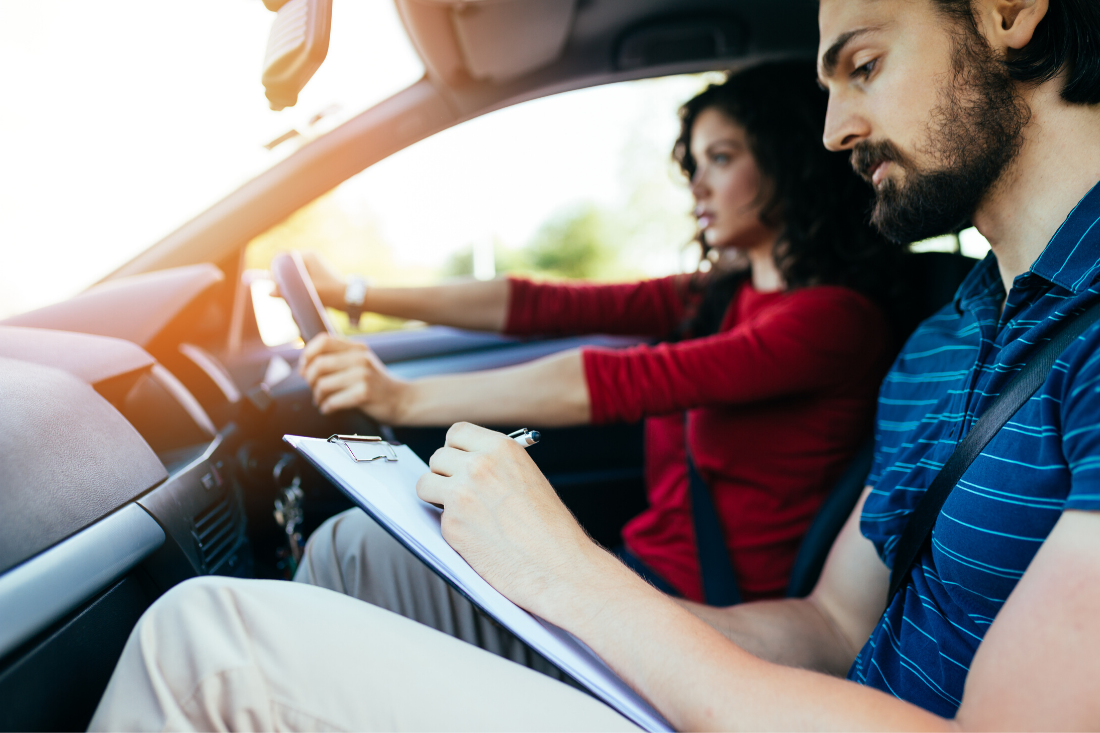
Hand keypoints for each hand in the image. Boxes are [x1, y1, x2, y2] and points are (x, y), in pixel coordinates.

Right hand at [271, 251, 347, 310]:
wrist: (349, 297)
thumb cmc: (331, 292)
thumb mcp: (308, 292)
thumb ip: (288, 292)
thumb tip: (269, 292)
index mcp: (307, 256)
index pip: (282, 257)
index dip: (275, 269)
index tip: (275, 283)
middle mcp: (309, 257)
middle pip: (287, 266)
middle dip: (282, 279)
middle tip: (283, 291)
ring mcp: (312, 265)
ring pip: (292, 273)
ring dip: (289, 283)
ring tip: (291, 294)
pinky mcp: (315, 273)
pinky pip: (299, 278)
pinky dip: (296, 285)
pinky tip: (298, 295)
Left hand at [299, 334, 407, 420]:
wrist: (403, 400)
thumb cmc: (377, 385)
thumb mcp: (361, 364)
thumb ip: (338, 360)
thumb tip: (304, 367)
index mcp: (357, 348)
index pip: (324, 340)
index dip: (308, 353)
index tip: (305, 366)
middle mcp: (360, 358)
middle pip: (319, 364)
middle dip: (309, 380)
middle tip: (313, 389)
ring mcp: (363, 375)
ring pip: (323, 384)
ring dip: (317, 396)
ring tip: (321, 401)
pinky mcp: (364, 393)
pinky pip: (333, 401)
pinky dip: (326, 407)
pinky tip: (329, 408)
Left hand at [416, 422, 605, 619]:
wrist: (559, 566)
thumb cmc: (551, 528)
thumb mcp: (528, 478)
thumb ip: (497, 465)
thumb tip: (468, 464)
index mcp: (501, 448)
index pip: (458, 432)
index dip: (456, 449)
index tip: (459, 460)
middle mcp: (478, 466)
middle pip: (438, 457)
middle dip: (445, 473)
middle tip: (460, 490)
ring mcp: (460, 494)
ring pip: (425, 484)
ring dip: (437, 496)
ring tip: (462, 511)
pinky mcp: (451, 525)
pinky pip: (436, 517)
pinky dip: (451, 527)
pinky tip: (475, 536)